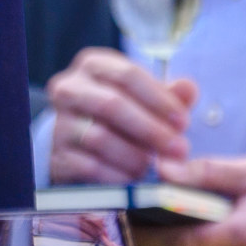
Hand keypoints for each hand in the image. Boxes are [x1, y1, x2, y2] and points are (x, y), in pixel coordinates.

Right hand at [45, 47, 194, 183]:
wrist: (79, 141)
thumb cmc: (120, 113)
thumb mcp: (144, 98)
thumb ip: (168, 93)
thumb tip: (188, 88)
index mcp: (94, 65)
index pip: (128, 75)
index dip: (159, 99)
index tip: (183, 122)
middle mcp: (69, 89)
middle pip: (112, 104)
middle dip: (150, 129)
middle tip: (178, 149)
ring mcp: (59, 122)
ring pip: (99, 137)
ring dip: (134, 155)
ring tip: (155, 166)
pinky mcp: (57, 154)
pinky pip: (88, 166)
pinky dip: (116, 175)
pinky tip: (134, 179)